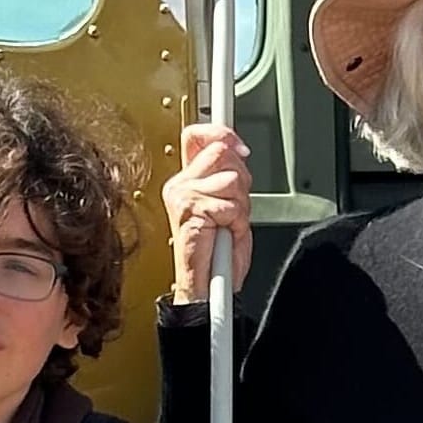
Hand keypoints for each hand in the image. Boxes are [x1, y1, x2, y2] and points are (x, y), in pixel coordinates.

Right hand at [164, 122, 251, 304]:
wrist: (207, 287)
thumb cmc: (217, 254)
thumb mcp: (230, 206)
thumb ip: (230, 176)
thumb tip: (236, 150)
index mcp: (188, 179)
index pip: (199, 135)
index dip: (222, 134)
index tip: (240, 147)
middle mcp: (181, 184)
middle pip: (221, 153)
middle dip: (241, 180)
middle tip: (236, 207)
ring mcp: (183, 196)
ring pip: (231, 180)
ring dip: (240, 206)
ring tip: (229, 225)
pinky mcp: (190, 210)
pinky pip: (229, 205)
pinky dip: (236, 222)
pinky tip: (225, 233)